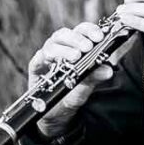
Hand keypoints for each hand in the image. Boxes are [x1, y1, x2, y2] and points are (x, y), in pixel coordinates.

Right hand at [26, 20, 117, 137]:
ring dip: (64, 49)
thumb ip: (95, 77)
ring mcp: (46, 57)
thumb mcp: (86, 87)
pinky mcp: (35, 68)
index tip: (99, 37)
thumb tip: (108, 70)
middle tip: (87, 47)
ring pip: (51, 44)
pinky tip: (52, 62)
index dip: (90, 30)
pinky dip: (45, 58)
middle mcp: (60, 49)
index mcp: (74, 47)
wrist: (57, 114)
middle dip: (77, 38)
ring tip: (76, 57)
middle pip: (64, 34)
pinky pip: (38, 59)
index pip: (81, 31)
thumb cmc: (72, 94)